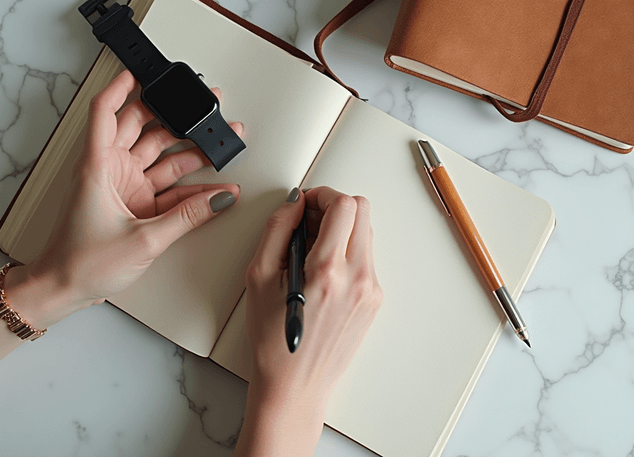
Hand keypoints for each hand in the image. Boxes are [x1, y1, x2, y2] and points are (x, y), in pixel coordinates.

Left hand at [19, 70, 241, 324]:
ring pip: (162, 156)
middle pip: (143, 128)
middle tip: (204, 105)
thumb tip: (218, 199)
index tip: (144, 71)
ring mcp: (126, 186)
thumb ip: (186, 217)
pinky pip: (170, 188)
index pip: (106, 111)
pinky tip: (216, 187)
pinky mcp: (137, 204)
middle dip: (174, 115)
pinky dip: (192, 188)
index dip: (122, 86)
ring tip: (221, 141)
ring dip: (191, 150)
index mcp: (98, 165)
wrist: (66, 289)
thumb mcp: (142, 239)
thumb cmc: (80, 262)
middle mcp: (111, 170)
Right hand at [233, 186, 382, 456]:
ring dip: (342, 229)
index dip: (322, 195)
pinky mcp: (375, 301)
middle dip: (335, 206)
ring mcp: (371, 291)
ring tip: (311, 249)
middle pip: (363, 211)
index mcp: (328, 270)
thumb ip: (276, 230)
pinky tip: (322, 271)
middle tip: (309, 220)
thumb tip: (294, 203)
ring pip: (366, 233)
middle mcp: (358, 278)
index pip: (344, 205)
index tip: (306, 203)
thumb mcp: (258, 278)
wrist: (295, 387)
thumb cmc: (273, 341)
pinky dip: (347, 252)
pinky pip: (366, 258)